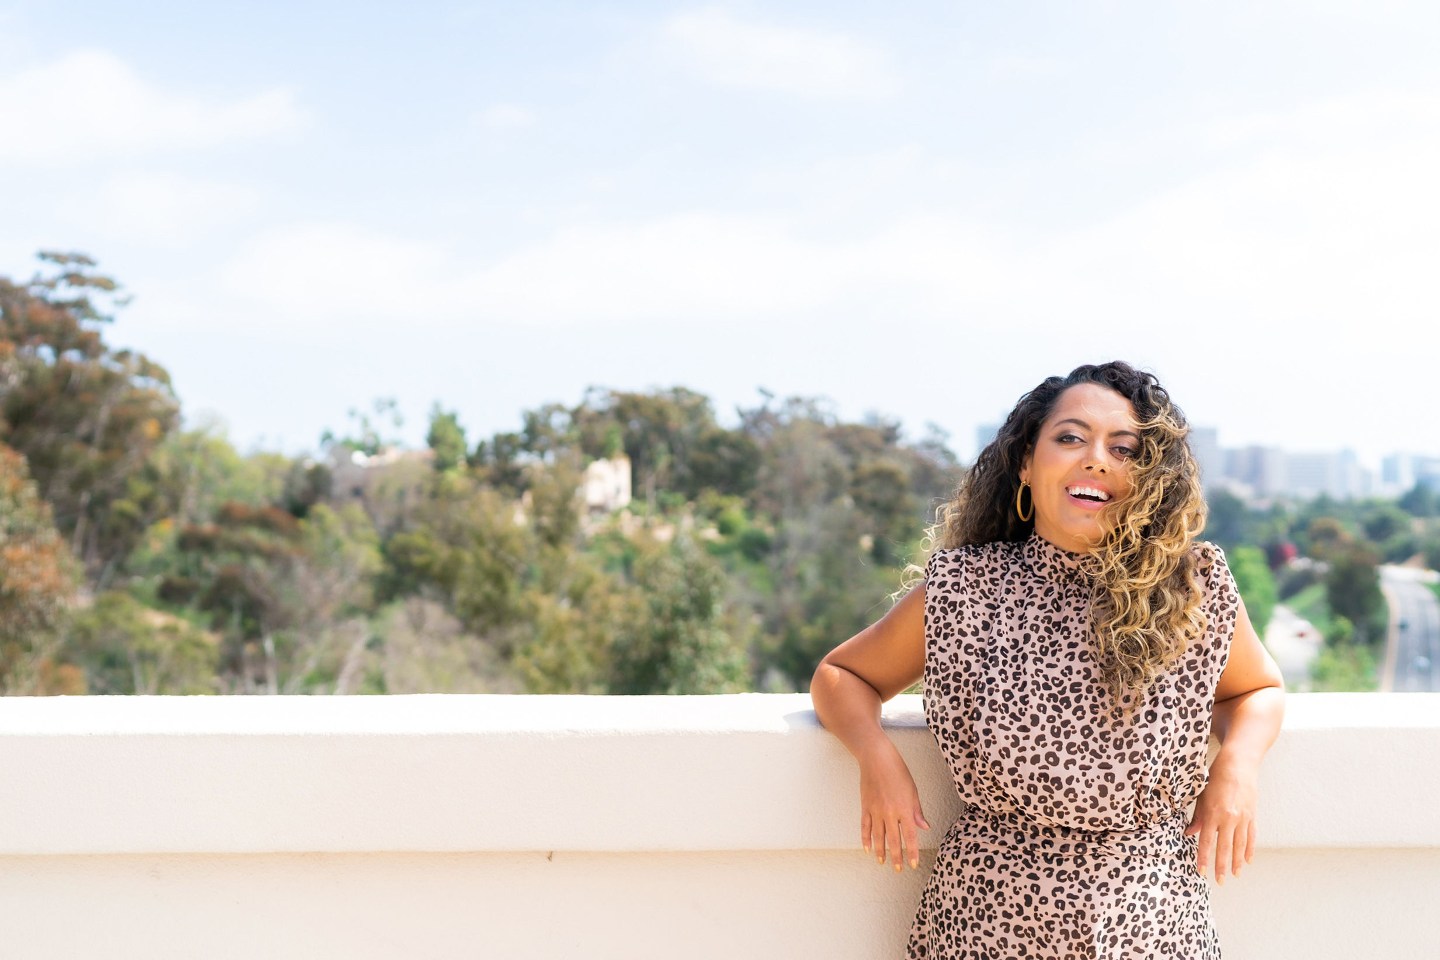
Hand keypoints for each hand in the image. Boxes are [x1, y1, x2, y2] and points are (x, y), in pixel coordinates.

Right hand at [858, 743, 930, 871]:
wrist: (876, 758)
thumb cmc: (898, 771)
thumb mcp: (913, 790)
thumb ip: (917, 811)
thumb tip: (924, 827)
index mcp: (904, 809)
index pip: (910, 836)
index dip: (912, 852)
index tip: (913, 864)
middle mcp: (890, 813)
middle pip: (893, 840)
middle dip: (896, 857)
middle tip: (898, 869)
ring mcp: (875, 810)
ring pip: (878, 836)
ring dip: (880, 851)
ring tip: (882, 862)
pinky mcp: (865, 806)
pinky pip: (865, 827)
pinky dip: (866, 838)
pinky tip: (867, 848)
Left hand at [1184, 754, 1258, 884]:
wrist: (1238, 765)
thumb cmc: (1215, 779)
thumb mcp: (1201, 797)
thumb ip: (1197, 817)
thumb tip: (1190, 834)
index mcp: (1212, 814)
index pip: (1205, 842)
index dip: (1203, 858)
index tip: (1201, 871)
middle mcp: (1228, 819)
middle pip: (1224, 848)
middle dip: (1221, 866)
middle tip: (1220, 881)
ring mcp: (1242, 819)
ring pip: (1239, 846)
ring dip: (1237, 862)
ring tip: (1235, 875)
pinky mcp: (1252, 816)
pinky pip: (1251, 837)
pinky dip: (1249, 849)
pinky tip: (1247, 860)